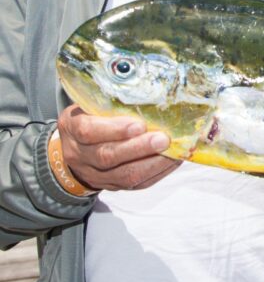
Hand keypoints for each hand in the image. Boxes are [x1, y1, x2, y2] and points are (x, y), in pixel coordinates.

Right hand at [56, 105, 179, 191]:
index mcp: (72, 128)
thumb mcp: (90, 104)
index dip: (115, 130)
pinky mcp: (112, 186)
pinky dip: (157, 173)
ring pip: (123, 176)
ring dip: (152, 164)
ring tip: (173, 151)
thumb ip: (111, 101)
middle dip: (139, 148)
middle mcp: (80, 155)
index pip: (89, 131)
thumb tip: (148, 95)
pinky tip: (172, 161)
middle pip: (108, 156)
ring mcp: (95, 174)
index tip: (140, 125)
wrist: (73, 149)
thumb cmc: (89, 117)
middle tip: (163, 139)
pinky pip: (135, 184)